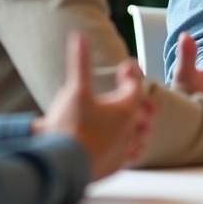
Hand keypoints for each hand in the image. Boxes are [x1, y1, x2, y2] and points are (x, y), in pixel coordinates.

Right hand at [44, 34, 153, 180]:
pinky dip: (128, 147)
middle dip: (138, 99)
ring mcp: (124, 149)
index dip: (130, 72)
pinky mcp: (114, 166)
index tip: (127, 65)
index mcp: (125, 109)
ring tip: (135, 119)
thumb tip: (79, 37)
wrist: (62, 166)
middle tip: (134, 91)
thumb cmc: (71, 127)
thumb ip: (80, 63)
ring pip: (139, 135)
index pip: (135, 85)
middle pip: (141, 110)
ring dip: (136, 124)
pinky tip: (123, 145)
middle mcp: (130, 129)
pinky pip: (129, 155)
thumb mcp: (75, 90)